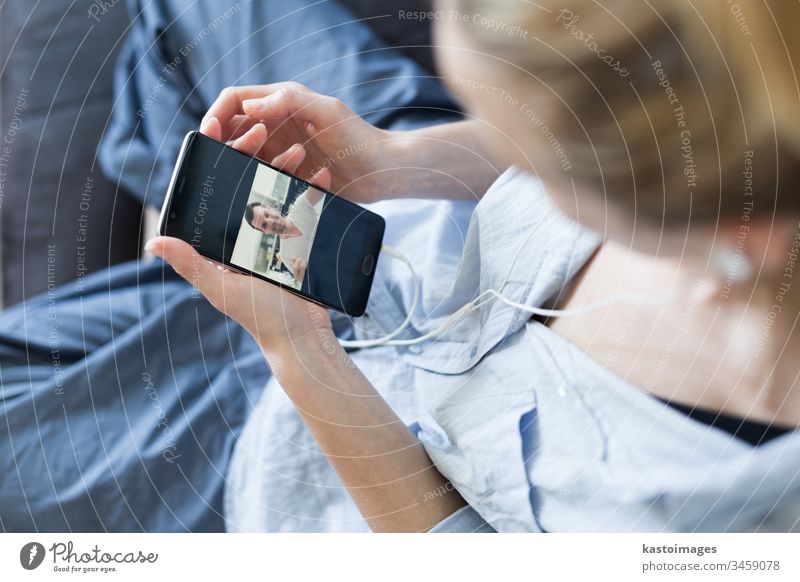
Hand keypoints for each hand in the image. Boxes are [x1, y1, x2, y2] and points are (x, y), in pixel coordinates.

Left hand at [146, 121, 331, 350]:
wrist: (305, 336)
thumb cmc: (260, 316)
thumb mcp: (222, 288)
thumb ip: (191, 265)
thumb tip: (153, 242)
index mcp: (224, 240)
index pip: (216, 191)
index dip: (218, 159)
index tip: (224, 134)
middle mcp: (247, 233)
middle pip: (249, 183)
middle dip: (257, 154)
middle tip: (265, 134)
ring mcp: (277, 235)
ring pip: (279, 190)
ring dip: (287, 166)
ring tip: (298, 150)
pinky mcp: (303, 240)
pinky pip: (307, 208)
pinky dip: (314, 190)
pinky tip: (321, 175)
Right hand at [203, 82, 392, 201]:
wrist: (382, 172)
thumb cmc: (359, 138)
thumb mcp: (327, 112)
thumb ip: (290, 102)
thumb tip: (248, 107)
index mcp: (280, 103)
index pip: (234, 101)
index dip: (216, 114)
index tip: (208, 132)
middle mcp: (275, 127)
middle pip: (232, 132)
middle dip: (228, 143)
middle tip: (241, 153)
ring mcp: (280, 153)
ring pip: (246, 159)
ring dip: (254, 164)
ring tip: (292, 160)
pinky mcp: (287, 177)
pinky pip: (265, 180)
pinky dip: (273, 181)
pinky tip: (300, 181)